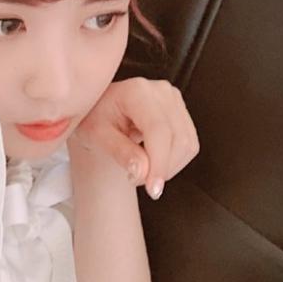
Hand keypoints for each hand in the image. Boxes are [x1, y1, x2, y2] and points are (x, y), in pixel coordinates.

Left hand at [68, 78, 199, 199]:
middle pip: (177, 139)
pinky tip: (153, 161)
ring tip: (143, 170)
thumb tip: (143, 172)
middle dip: (161, 168)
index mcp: (136, 91)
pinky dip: (174, 161)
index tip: (153, 189)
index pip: (158, 130)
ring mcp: (173, 99)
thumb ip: (120, 152)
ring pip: (187, 144)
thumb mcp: (97, 135)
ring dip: (169, 167)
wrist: (99, 109)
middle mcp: (160, 91)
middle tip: (137, 179)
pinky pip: (189, 143)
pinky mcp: (180, 110)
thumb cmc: (94, 118)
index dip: (159, 163)